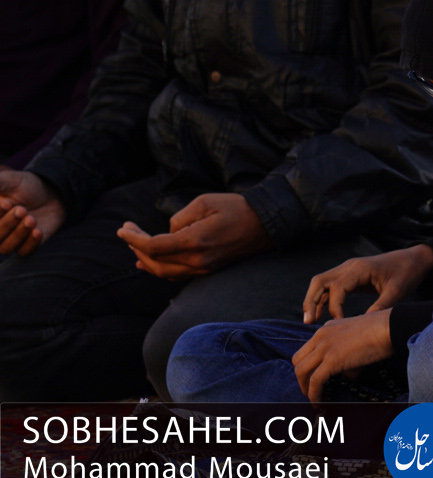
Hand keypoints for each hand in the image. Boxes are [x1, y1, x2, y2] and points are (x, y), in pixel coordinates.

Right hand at [0, 167, 64, 256]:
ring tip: (31, 219)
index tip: (6, 203)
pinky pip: (24, 253)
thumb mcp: (10, 180)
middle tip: (22, 209)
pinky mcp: (27, 246)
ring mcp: (10, 240)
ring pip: (6, 247)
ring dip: (18, 234)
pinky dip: (30, 243)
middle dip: (7, 224)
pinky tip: (38, 231)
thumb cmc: (26, 186)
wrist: (52, 193)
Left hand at [117, 192, 272, 278]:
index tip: (122, 228)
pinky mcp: (208, 270)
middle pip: (154, 263)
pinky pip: (177, 275)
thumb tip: (169, 230)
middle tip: (128, 231)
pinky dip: (160, 269)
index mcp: (194, 242)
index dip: (133, 238)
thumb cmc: (236, 208)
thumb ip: (180, 218)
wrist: (266, 223)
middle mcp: (197, 261)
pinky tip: (150, 262)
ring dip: (145, 260)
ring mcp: (203, 268)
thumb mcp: (205, 202)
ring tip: (134, 246)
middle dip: (136, 247)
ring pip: (164, 273)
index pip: (153, 246)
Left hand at [292, 311, 393, 402]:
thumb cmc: (382, 330)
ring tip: (314, 399)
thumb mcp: (357, 338)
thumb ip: (347, 353)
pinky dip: (314, 394)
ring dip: (305, 388)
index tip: (314, 379)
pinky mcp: (332, 359)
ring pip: (301, 371)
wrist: (390, 326)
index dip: (308, 366)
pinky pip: (315, 381)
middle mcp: (321, 336)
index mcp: (327, 328)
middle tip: (310, 390)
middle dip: (301, 378)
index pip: (307, 349)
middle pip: (298, 360)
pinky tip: (319, 403)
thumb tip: (346, 374)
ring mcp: (325, 347)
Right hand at [304, 245, 432, 323]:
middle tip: (308, 322)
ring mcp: (348, 269)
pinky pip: (331, 287)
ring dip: (314, 300)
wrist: (415, 259)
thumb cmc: (407, 273)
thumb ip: (381, 306)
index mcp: (360, 269)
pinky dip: (324, 299)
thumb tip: (364, 325)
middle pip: (319, 281)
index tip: (340, 323)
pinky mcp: (351, 276)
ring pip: (322, 283)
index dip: (334, 307)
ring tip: (310, 322)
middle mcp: (349, 266)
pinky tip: (322, 315)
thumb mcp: (397, 291)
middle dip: (311, 301)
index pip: (336, 288)